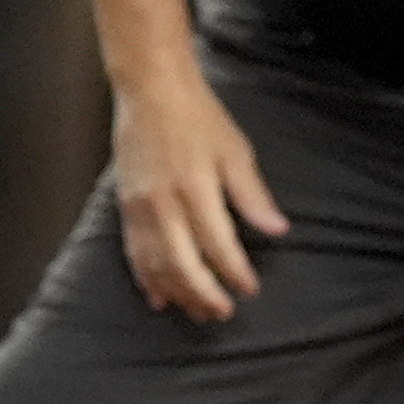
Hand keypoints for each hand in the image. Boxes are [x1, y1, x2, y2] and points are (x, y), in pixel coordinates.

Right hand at [107, 62, 289, 322]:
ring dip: (177, 293)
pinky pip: (133, 253)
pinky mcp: (125, 206)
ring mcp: (140, 206)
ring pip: (156, 264)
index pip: (217, 243)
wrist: (151, 90)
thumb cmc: (198, 117)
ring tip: (197, 312)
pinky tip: (158, 297)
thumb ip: (252, 195)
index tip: (249, 287)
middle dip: (204, 293)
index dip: (234, 270)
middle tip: (223, 313)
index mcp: (195, 186)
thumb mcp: (235, 151)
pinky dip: (146, 279)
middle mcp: (164, 201)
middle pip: (183, 263)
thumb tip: (278, 229)